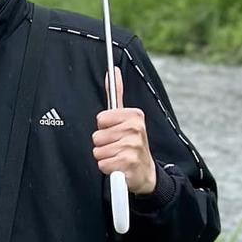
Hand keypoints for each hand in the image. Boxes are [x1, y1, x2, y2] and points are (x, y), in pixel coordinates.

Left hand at [91, 66, 155, 196]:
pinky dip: (107, 168)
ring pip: (98, 150)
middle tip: (117, 146)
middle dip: (103, 143)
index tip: (115, 131)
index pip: (100, 119)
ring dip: (105, 156)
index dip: (104, 127)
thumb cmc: (131, 143)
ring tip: (118, 156)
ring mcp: (133, 146)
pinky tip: (119, 166)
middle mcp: (136, 129)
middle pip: (97, 136)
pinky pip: (102, 164)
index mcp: (135, 115)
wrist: (145, 171)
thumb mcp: (126, 117)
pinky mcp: (129, 163)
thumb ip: (116, 93)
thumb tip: (113, 71)